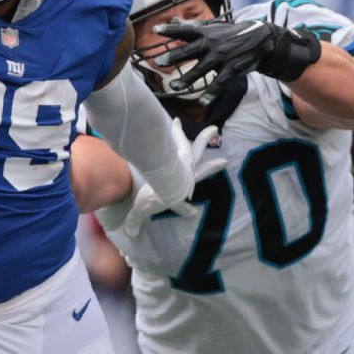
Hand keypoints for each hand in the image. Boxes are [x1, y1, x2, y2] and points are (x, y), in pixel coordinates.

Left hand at [119, 120, 226, 236]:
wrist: (163, 180)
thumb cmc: (154, 196)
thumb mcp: (141, 210)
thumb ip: (134, 221)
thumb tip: (129, 232)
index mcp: (178, 196)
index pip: (182, 207)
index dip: (185, 212)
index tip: (193, 214)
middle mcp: (187, 179)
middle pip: (203, 172)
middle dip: (213, 168)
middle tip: (224, 161)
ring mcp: (187, 164)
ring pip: (198, 149)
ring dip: (205, 137)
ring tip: (214, 129)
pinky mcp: (182, 151)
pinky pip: (179, 138)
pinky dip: (176, 130)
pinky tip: (175, 121)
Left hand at [154, 19, 321, 103]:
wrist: (262, 39)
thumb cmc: (232, 33)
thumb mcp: (214, 27)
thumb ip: (193, 27)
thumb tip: (172, 21)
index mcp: (206, 32)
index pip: (185, 30)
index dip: (170, 29)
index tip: (156, 29)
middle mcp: (212, 44)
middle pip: (189, 50)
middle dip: (173, 57)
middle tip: (158, 62)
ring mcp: (222, 57)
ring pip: (201, 70)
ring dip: (186, 80)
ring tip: (174, 88)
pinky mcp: (232, 68)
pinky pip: (219, 83)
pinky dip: (211, 93)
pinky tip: (202, 102)